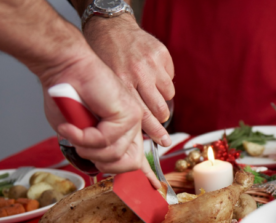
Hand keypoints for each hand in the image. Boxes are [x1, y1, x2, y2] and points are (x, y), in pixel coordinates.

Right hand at [38, 48, 160, 188]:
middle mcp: (132, 127)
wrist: (64, 68)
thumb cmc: (65, 97)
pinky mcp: (128, 113)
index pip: (139, 159)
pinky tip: (72, 126)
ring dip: (86, 147)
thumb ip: (91, 148)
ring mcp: (132, 120)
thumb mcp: (77, 131)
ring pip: (114, 155)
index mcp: (123, 131)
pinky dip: (83, 136)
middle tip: (81, 145)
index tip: (155, 188)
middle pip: (128, 164)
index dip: (146, 176)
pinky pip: (105, 141)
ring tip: (73, 129)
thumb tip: (99, 164)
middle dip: (101, 162)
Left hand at [84, 15, 174, 146]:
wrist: (110, 27)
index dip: (155, 131)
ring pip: (168, 94)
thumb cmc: (105, 59)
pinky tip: (152, 75)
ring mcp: (152, 63)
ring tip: (151, 93)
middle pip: (159, 107)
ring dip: (162, 98)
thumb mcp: (106, 83)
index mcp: (122, 83)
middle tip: (160, 119)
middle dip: (161, 117)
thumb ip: (119, 103)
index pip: (143, 114)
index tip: (164, 142)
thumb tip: (134, 129)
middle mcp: (138, 73)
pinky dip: (163, 80)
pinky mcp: (161, 54)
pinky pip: (170, 77)